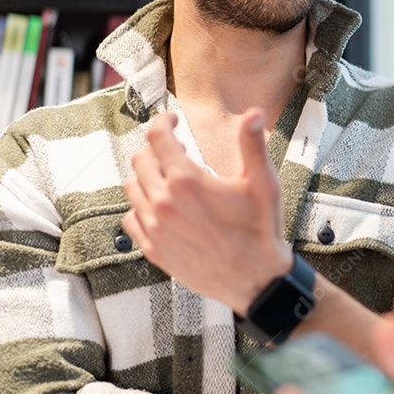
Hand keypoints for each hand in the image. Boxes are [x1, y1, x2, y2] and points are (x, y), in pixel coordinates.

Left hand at [122, 110, 292, 312]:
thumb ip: (252, 145)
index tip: (173, 122)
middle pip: (141, 159)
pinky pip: (130, 218)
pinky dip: (140, 208)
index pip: (158, 137)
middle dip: (157, 149)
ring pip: (132, 188)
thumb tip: (253, 113)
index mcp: (188, 181)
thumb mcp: (262, 183)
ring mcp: (155, 228)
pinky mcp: (153, 249)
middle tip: (176, 151)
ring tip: (169, 179)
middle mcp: (164, 202)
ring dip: (147, 177)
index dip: (164, 122)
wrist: (256, 280)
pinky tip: (162, 208)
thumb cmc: (261, 231)